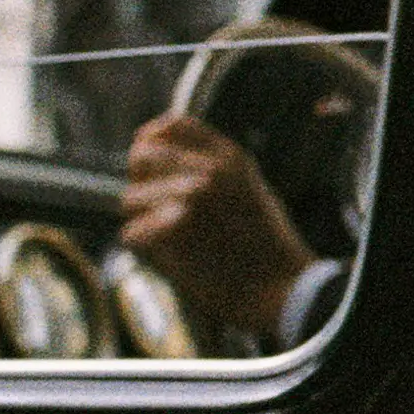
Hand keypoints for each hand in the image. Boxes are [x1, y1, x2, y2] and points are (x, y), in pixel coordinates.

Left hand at [120, 113, 316, 338]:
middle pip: (140, 156)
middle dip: (140, 181)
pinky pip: (133, 233)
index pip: (173, 125)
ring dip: (141, 220)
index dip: (152, 140)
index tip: (149, 161)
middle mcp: (209, 170)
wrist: (283, 288)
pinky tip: (169, 256)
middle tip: (149, 206)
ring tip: (166, 238)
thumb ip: (217, 170)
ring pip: (130, 199)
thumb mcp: (254, 190)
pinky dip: (145, 248)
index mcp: (230, 157)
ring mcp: (190, 198)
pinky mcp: (174, 230)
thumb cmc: (270, 247)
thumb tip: (171, 162)